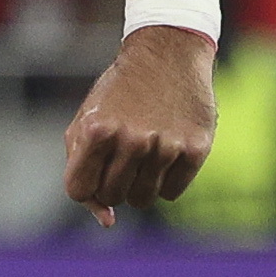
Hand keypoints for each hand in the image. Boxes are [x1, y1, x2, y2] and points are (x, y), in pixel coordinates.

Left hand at [64, 27, 217, 226]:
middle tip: (119, 156)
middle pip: (112, 196)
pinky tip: (165, 152)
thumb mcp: (86, 121)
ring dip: (138, 184)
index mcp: (97, 130)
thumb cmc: (118, 95)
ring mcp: (166, 145)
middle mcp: (132, 139)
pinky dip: (165, 180)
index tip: (92, 169)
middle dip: (111, 182)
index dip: (85, 184)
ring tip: (142, 153)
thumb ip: (82, 169)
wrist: (167, 55)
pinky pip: (172, 192)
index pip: (79, 190)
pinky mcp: (196, 148)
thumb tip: (107, 221)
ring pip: (142, 200)